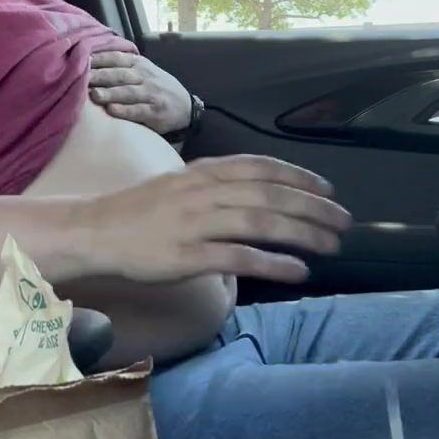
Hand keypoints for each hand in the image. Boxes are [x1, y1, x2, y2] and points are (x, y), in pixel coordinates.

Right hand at [67, 155, 351, 283]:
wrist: (95, 232)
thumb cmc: (140, 212)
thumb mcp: (181, 185)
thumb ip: (217, 187)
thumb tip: (257, 198)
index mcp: (203, 173)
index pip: (261, 167)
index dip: (298, 177)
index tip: (327, 190)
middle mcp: (204, 192)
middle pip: (269, 194)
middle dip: (312, 207)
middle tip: (343, 221)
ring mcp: (195, 223)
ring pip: (260, 222)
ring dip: (302, 233)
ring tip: (331, 245)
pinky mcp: (187, 255)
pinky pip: (238, 258)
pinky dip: (273, 263)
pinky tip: (298, 271)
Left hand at [89, 51, 191, 135]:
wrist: (186, 107)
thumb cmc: (157, 87)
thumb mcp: (145, 70)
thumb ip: (123, 65)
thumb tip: (91, 58)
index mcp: (140, 64)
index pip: (117, 58)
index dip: (99, 59)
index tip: (81, 60)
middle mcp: (146, 77)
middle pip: (120, 75)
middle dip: (100, 76)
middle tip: (82, 78)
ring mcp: (152, 95)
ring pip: (128, 92)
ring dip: (110, 93)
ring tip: (94, 94)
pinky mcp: (155, 113)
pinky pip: (138, 111)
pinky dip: (124, 111)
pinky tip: (111, 111)